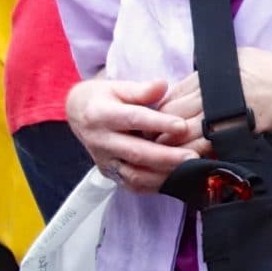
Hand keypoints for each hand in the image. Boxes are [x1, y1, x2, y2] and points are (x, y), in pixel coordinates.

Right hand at [64, 77, 197, 191]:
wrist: (78, 114)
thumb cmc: (104, 98)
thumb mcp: (118, 87)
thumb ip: (141, 90)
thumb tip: (162, 85)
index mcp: (101, 115)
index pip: (133, 119)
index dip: (158, 123)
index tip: (182, 126)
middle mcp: (101, 141)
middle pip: (136, 152)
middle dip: (166, 157)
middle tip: (192, 156)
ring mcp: (105, 160)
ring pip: (134, 175)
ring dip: (163, 175)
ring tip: (189, 170)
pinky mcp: (110, 174)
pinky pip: (133, 185)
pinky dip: (155, 185)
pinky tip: (176, 179)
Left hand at [157, 47, 271, 146]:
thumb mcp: (248, 61)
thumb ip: (218, 74)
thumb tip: (191, 88)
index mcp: (219, 68)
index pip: (177, 91)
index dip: (160, 109)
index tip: (153, 122)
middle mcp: (221, 86)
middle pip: (176, 110)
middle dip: (160, 128)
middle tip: (148, 143)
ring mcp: (232, 107)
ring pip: (189, 128)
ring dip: (174, 143)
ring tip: (164, 156)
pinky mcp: (243, 127)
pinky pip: (212, 141)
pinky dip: (198, 151)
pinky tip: (191, 160)